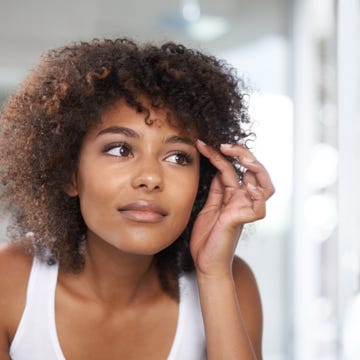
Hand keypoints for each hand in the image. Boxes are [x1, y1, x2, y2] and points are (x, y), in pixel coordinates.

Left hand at [190, 140, 273, 277]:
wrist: (205, 263)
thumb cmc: (207, 238)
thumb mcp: (209, 207)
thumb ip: (216, 190)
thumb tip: (218, 170)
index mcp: (232, 196)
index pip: (230, 169)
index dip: (218, 155)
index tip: (202, 144)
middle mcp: (242, 201)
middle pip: (254, 172)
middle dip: (244, 155)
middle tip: (225, 145)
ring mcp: (244, 210)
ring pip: (265, 186)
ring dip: (256, 169)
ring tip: (241, 158)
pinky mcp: (242, 221)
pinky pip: (259, 207)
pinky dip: (257, 195)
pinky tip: (247, 186)